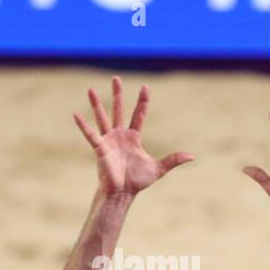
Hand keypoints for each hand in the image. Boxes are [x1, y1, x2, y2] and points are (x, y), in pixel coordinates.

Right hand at [72, 76, 192, 197]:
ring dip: (96, 104)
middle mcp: (120, 135)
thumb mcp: (159, 168)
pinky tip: (76, 114)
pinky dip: (83, 125)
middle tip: (116, 78)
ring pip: (102, 117)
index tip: (145, 86)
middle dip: (118, 94)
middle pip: (119, 110)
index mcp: (134, 137)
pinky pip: (90, 134)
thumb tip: (192, 156)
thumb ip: (173, 160)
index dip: (142, 101)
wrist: (123, 192)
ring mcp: (109, 140)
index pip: (139, 114)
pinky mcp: (100, 147)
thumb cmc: (138, 181)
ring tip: (91, 89)